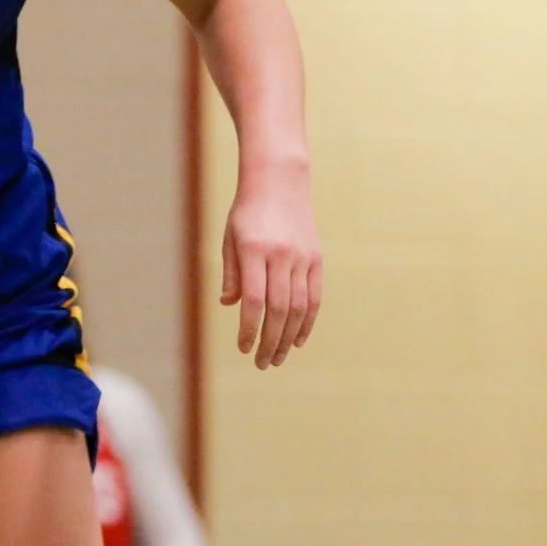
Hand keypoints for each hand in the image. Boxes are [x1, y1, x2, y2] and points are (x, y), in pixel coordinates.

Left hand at [220, 161, 320, 369]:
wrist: (279, 182)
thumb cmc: (247, 212)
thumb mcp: (230, 238)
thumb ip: (231, 274)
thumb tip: (231, 306)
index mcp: (254, 251)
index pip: (254, 300)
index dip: (249, 328)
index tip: (243, 347)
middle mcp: (281, 256)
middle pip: (279, 309)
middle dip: (270, 340)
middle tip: (261, 363)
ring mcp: (302, 258)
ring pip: (299, 307)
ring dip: (288, 337)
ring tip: (277, 358)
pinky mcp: (316, 259)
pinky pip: (314, 296)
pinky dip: (307, 321)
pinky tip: (297, 339)